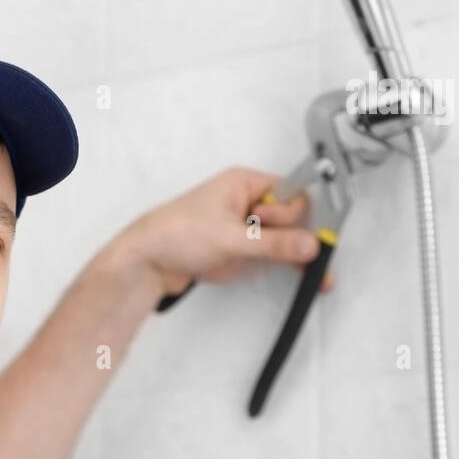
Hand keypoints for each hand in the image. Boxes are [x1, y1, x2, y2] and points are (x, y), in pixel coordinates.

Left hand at [122, 166, 334, 303]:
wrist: (146, 263)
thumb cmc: (177, 235)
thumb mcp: (233, 239)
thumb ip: (275, 244)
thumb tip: (310, 245)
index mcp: (245, 183)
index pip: (290, 193)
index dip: (296, 216)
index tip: (308, 237)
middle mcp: (245, 201)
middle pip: (288, 218)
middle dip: (294, 239)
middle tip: (300, 257)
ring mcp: (241, 226)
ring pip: (279, 238)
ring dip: (287, 255)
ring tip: (312, 274)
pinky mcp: (235, 248)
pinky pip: (265, 254)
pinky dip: (275, 264)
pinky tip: (296, 274)